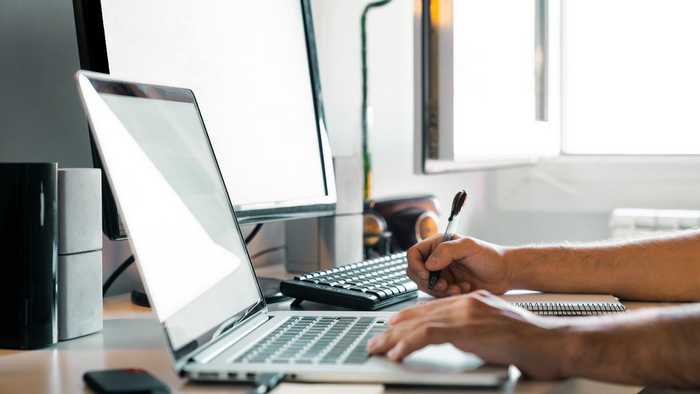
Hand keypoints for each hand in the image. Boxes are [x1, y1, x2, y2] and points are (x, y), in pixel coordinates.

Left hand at [367, 291, 570, 379]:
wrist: (551, 343)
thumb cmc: (529, 342)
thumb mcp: (494, 330)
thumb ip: (473, 331)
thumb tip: (458, 340)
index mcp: (471, 301)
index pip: (431, 308)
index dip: (407, 318)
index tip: (391, 327)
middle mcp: (465, 302)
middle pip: (420, 314)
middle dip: (393, 329)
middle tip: (376, 341)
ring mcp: (465, 313)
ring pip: (419, 324)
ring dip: (394, 338)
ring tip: (379, 349)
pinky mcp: (467, 329)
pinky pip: (428, 335)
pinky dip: (408, 345)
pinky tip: (398, 354)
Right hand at [407, 234, 510, 297]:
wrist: (505, 274)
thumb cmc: (490, 257)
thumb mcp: (469, 247)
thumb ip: (447, 251)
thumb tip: (429, 263)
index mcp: (438, 245)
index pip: (414, 254)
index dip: (416, 265)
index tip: (426, 274)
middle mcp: (437, 259)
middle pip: (416, 272)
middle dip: (428, 282)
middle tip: (443, 285)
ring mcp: (442, 274)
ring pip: (426, 286)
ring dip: (440, 290)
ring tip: (458, 288)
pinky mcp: (448, 287)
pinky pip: (438, 295)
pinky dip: (448, 295)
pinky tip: (463, 289)